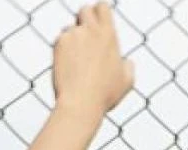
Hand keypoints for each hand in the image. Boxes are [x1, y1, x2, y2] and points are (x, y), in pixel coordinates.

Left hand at [53, 3, 134, 117]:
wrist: (80, 102)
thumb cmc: (105, 95)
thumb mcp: (126, 81)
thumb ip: (128, 67)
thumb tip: (127, 62)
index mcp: (109, 35)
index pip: (102, 7)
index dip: (100, 12)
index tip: (99, 20)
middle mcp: (91, 30)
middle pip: (84, 10)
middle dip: (84, 20)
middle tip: (85, 36)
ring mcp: (73, 35)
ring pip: (70, 28)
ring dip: (73, 39)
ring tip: (77, 63)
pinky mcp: (59, 43)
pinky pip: (60, 40)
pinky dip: (63, 50)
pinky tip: (67, 66)